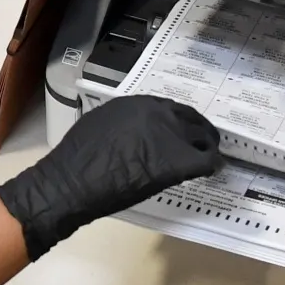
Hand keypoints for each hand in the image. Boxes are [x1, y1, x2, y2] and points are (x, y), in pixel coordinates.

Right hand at [0, 95, 222, 259]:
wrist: (73, 182)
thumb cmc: (77, 159)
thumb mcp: (99, 125)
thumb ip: (123, 123)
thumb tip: (133, 133)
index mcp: (137, 103)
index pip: (170, 107)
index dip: (179, 120)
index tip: (181, 130)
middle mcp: (158, 113)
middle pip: (191, 119)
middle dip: (199, 130)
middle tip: (203, 142)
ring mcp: (170, 136)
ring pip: (203, 137)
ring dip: (207, 146)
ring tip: (209, 156)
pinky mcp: (177, 162)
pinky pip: (205, 160)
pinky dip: (211, 165)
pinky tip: (211, 171)